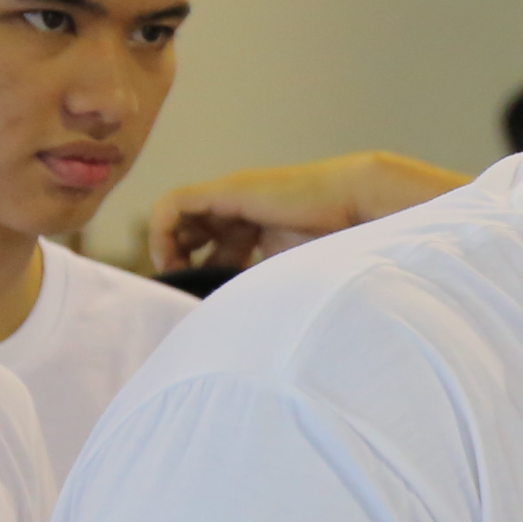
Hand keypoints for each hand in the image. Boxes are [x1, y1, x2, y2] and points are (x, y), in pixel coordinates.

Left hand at [148, 151, 464, 272]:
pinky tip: (175, 259)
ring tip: (174, 273)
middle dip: (179, 259)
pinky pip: (174, 205)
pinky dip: (164, 232)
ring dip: (168, 246)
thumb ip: (269, 290)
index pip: (215, 248)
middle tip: (180, 287)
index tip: (196, 297)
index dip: (198, 271)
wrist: (359, 205)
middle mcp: (243, 211)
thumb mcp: (294, 276)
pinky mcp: (226, 191)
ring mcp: (232, 198)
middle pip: (192, 232)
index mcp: (261, 229)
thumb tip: (250, 330)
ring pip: (178, 218)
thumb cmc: (342, 244)